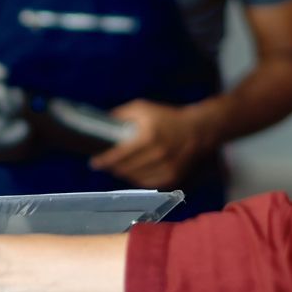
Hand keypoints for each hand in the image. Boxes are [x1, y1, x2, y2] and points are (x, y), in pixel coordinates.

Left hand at [89, 99, 219, 187]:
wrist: (196, 130)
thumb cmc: (166, 118)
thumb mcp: (143, 108)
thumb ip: (122, 114)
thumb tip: (104, 123)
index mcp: (148, 137)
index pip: (119, 155)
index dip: (104, 161)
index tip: (95, 162)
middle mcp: (157, 155)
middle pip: (125, 168)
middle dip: (112, 167)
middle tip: (106, 164)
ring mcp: (166, 168)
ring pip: (135, 178)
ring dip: (124, 173)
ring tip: (119, 167)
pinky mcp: (172, 178)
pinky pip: (147, 183)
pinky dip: (138, 179)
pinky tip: (134, 172)